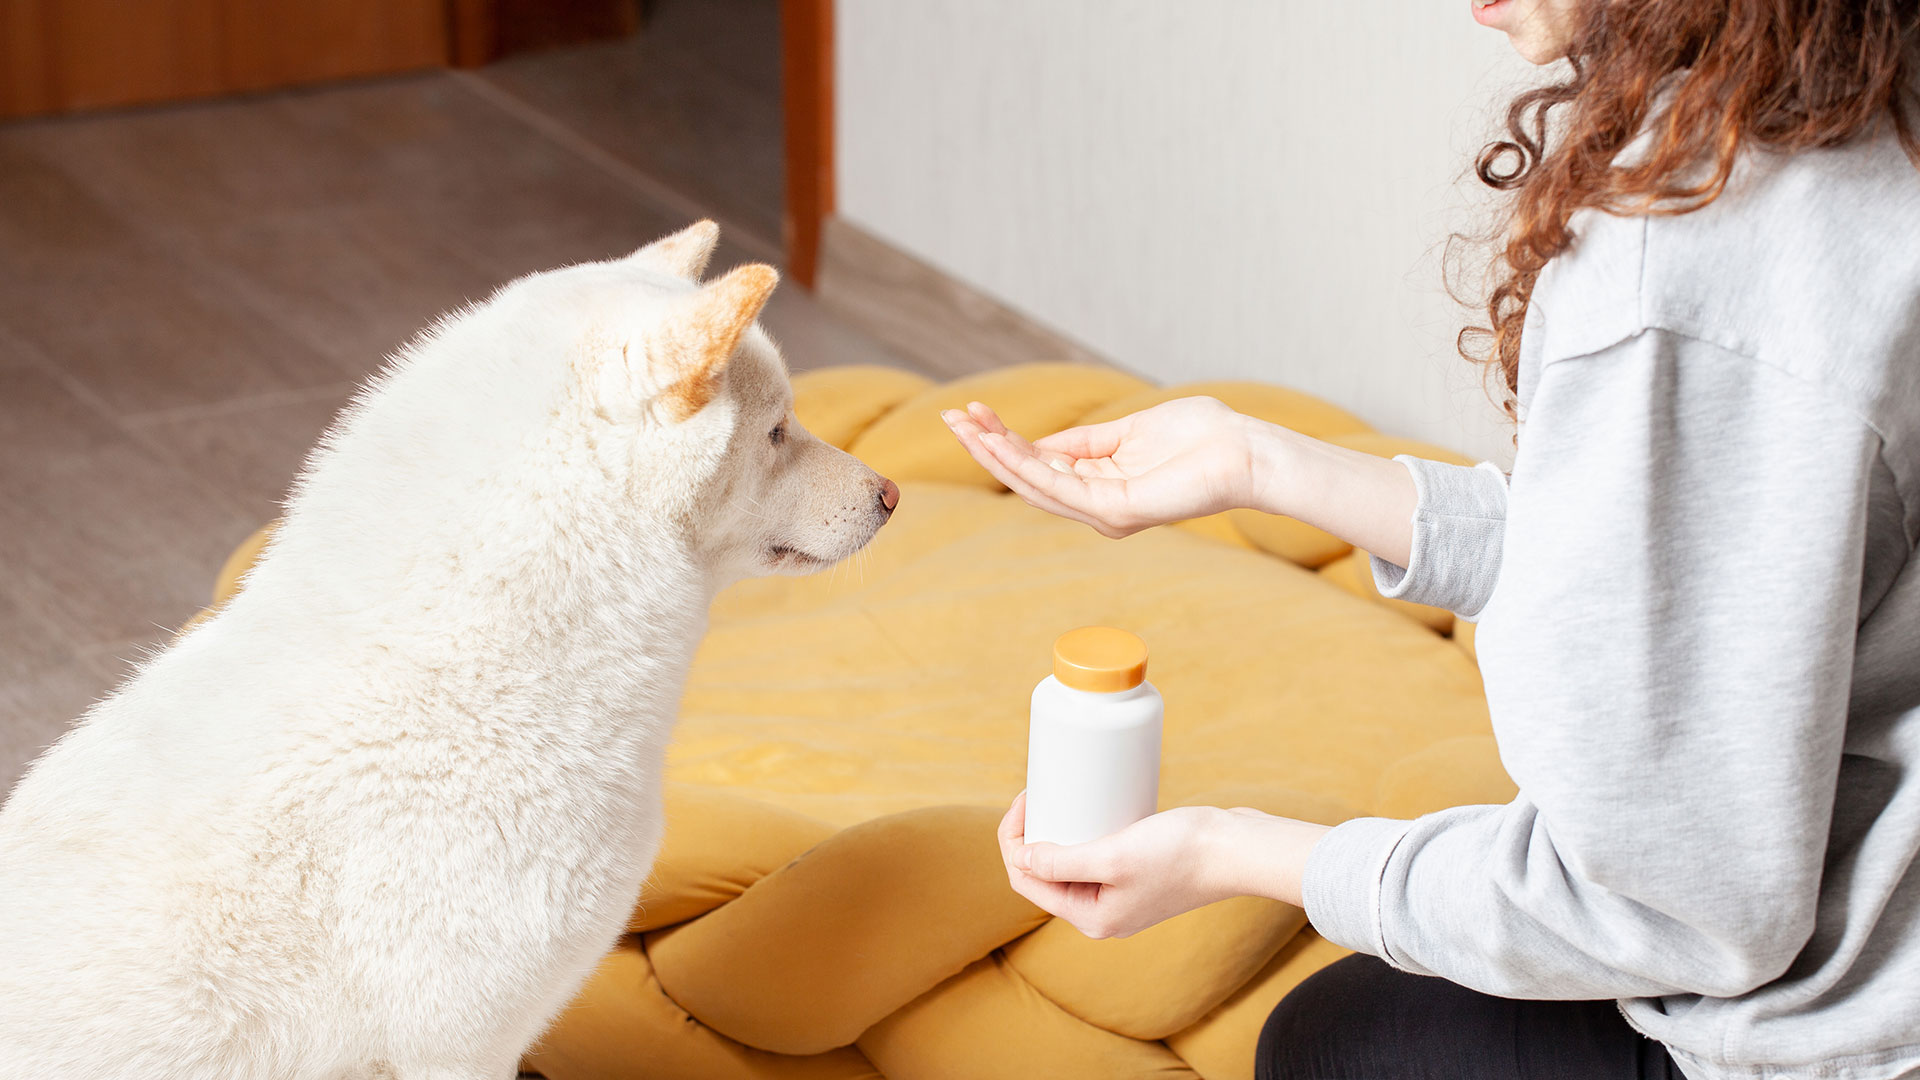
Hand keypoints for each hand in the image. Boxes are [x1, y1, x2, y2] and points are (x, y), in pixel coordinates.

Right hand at [943, 398, 1255, 537]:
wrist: (1244, 452)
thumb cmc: (1201, 437)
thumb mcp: (1130, 430)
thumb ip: (1086, 441)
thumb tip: (1043, 441)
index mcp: (1100, 487)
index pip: (1039, 466)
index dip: (1003, 440)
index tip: (973, 411)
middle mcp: (1097, 507)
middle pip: (1027, 479)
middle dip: (987, 447)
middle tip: (950, 418)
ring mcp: (1104, 513)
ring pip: (1035, 485)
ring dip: (996, 454)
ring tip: (965, 426)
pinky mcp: (1115, 511)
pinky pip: (1059, 488)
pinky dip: (1026, 464)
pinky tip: (1001, 441)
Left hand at [996, 791, 1330, 939]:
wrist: (1238, 849)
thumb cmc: (1181, 854)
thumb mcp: (1113, 857)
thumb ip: (1063, 863)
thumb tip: (1022, 858)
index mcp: (1091, 918)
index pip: (1028, 880)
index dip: (1014, 839)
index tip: (1025, 798)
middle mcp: (1104, 912)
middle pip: (1045, 872)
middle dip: (1032, 834)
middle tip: (1039, 792)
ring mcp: (1122, 894)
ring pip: (1071, 862)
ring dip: (1057, 833)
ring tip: (1055, 797)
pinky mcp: (1140, 873)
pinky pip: (1098, 853)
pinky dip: (1085, 832)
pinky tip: (1084, 808)